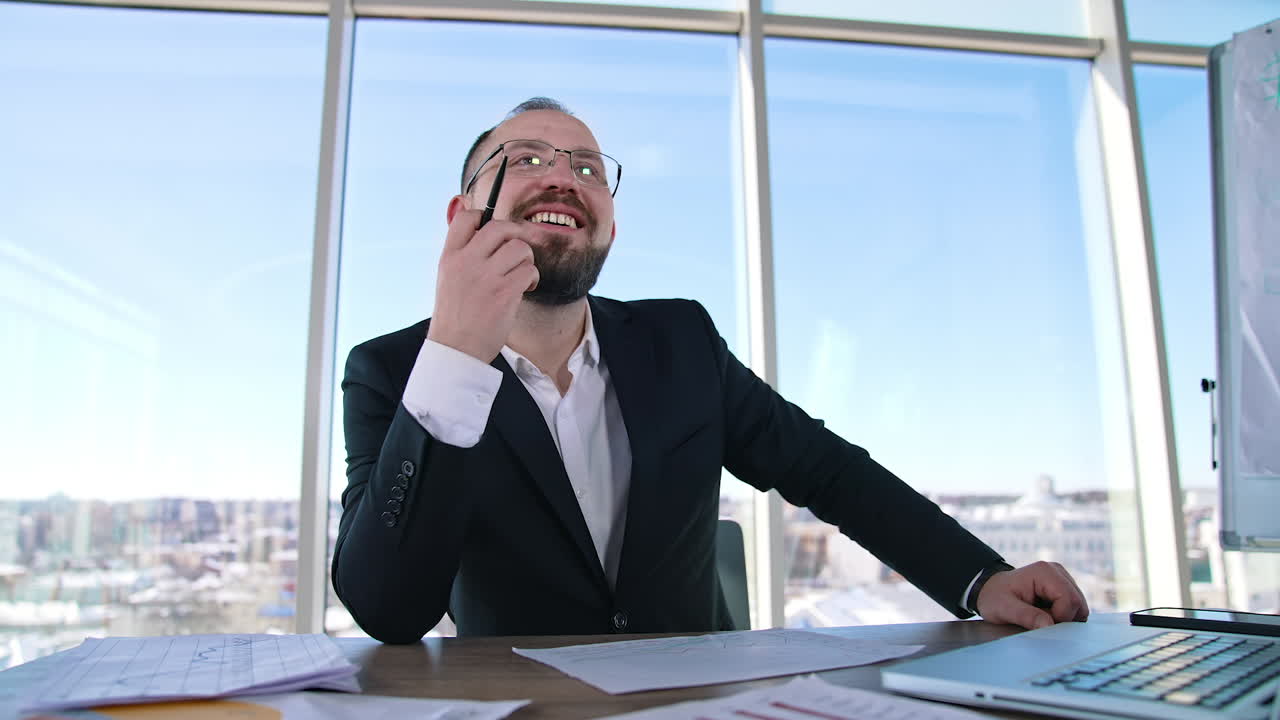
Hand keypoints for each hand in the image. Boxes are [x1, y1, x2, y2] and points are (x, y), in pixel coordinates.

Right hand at [427, 209, 538, 362]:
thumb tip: (483, 226)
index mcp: (449, 257)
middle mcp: (466, 262)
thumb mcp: (448, 279)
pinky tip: (525, 288)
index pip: (465, 217)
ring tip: (521, 275)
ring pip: (520, 248)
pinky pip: (529, 270)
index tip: (493, 230)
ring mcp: (486, 277)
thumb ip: (463, 255)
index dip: (483, 216)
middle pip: (500, 227)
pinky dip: (533, 278)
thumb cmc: (456, 316)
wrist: (456, 350)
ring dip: (526, 260)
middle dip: (515, 235)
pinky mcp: (504, 293)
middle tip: (518, 250)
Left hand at [976, 561, 1088, 629]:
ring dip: (1063, 618)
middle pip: (1078, 603)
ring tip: (1040, 615)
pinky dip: (1063, 616)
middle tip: (1040, 620)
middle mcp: (1057, 571)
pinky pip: (1075, 608)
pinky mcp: (1064, 587)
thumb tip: (1049, 626)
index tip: (1040, 623)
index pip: (1069, 600)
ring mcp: (1062, 578)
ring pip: (1079, 606)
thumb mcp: (1004, 609)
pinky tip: (1046, 613)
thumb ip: (1027, 617)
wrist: (989, 591)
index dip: (1059, 618)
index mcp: (1044, 572)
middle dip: (1063, 619)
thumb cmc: (994, 598)